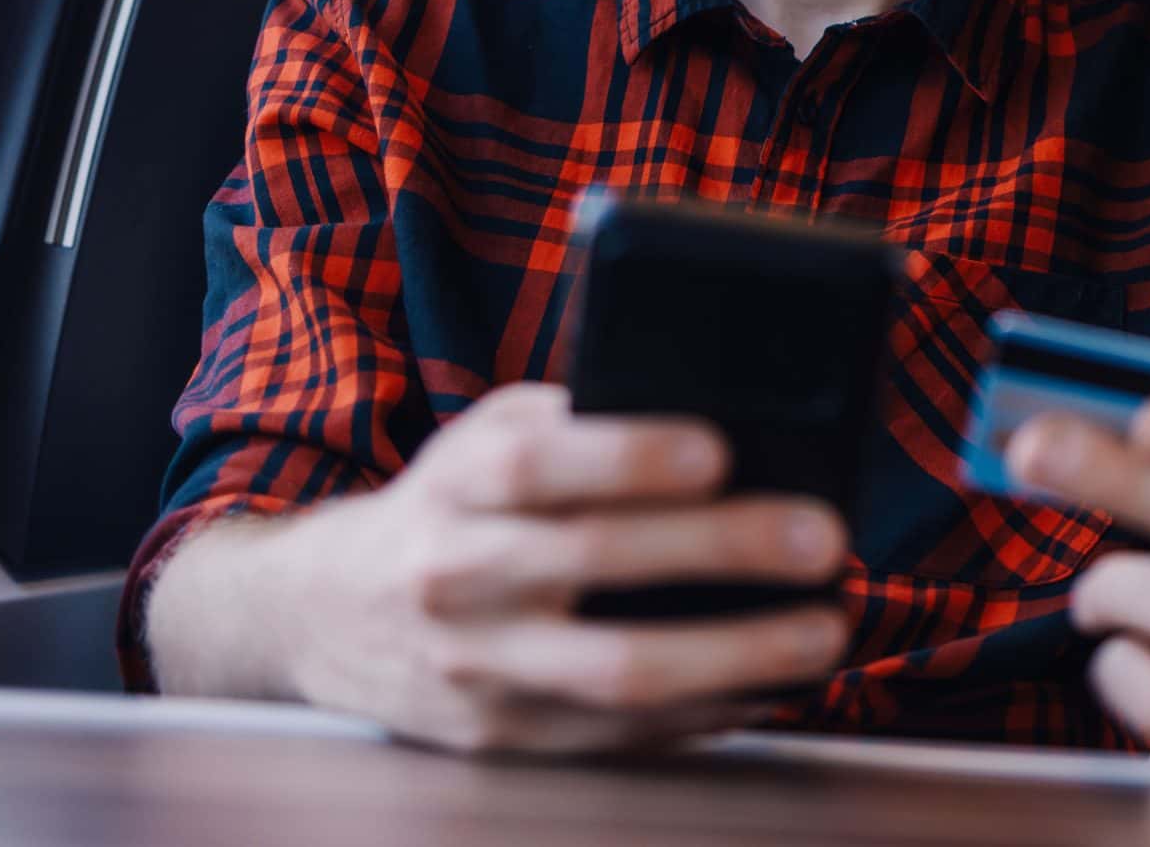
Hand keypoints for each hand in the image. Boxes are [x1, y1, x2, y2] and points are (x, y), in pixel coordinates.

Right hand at [240, 384, 851, 752]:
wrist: (324, 614)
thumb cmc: (449, 504)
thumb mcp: (487, 435)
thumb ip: (577, 419)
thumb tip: (722, 412)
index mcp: (457, 484)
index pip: (536, 463)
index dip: (628, 454)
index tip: (721, 448)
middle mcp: (458, 575)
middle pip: (594, 563)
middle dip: (721, 550)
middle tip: (823, 539)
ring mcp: (478, 667)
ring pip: (616, 672)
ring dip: (737, 655)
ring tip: (825, 631)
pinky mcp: (503, 737)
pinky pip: (622, 733)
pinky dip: (709, 711)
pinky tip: (774, 683)